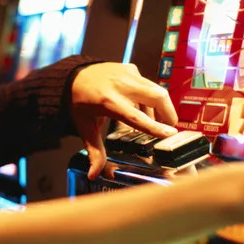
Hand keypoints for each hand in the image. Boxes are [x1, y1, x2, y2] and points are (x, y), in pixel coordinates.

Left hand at [70, 63, 178, 179]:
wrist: (72, 77)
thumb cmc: (79, 103)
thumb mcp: (85, 127)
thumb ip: (95, 151)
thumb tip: (94, 175)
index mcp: (108, 102)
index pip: (137, 117)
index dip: (155, 126)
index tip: (171, 134)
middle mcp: (120, 85)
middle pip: (156, 97)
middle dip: (169, 114)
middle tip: (170, 129)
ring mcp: (127, 74)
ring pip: (156, 89)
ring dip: (162, 106)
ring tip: (158, 121)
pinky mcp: (131, 68)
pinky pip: (148, 85)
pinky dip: (151, 98)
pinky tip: (144, 108)